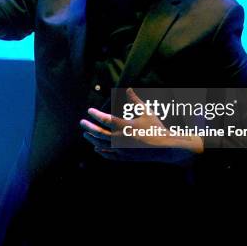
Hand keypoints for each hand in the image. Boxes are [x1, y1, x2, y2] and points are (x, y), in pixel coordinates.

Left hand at [79, 88, 203, 162]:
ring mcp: (122, 150)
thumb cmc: (155, 127)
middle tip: (82, 122)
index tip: (90, 111)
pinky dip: (101, 151)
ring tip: (86, 133)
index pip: (106, 119)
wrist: (164, 147)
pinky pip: (109, 155)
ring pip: (102, 145)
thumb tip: (129, 88)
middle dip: (89, 127)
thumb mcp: (146, 112)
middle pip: (99, 133)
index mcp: (126, 126)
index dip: (96, 114)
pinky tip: (96, 148)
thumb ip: (134, 100)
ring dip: (92, 139)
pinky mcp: (124, 157)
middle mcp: (121, 139)